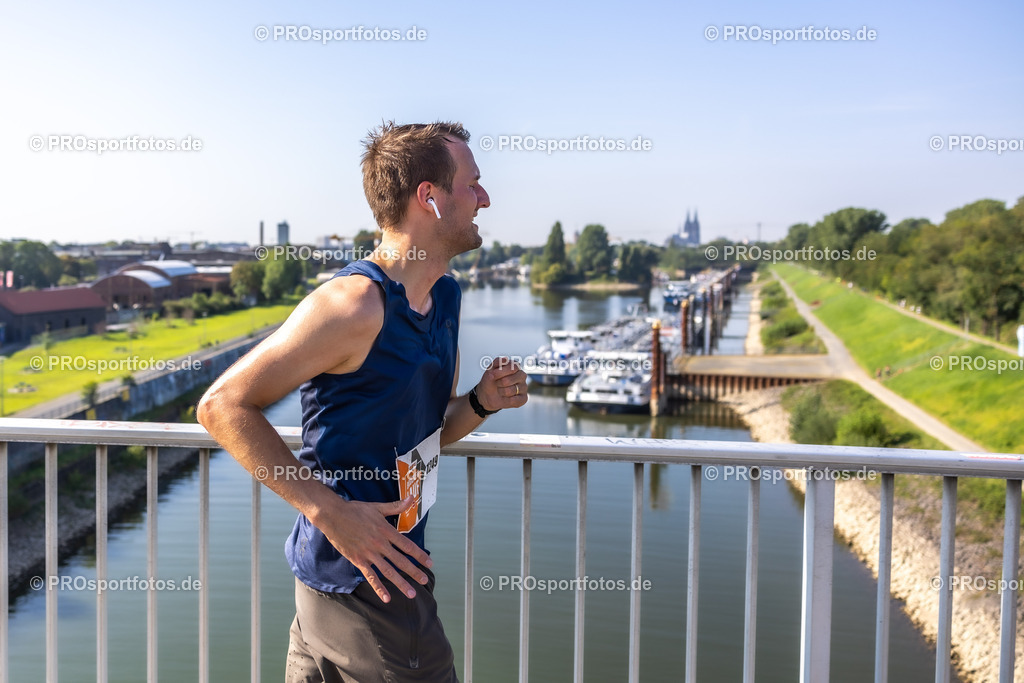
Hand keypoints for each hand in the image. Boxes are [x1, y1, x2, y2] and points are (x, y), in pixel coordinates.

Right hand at [311, 494, 431, 602]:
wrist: (333, 516)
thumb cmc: (356, 510)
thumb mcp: (377, 507)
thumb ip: (396, 506)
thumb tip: (412, 498)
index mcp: (386, 531)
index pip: (407, 545)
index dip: (419, 555)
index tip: (429, 563)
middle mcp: (380, 544)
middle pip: (400, 561)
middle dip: (414, 572)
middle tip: (425, 580)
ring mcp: (369, 554)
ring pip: (388, 571)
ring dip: (401, 583)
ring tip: (412, 593)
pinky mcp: (358, 560)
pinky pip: (370, 576)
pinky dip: (378, 588)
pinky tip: (386, 597)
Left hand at [476, 356, 528, 411]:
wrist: (487, 394)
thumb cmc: (490, 380)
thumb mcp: (490, 369)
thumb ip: (497, 362)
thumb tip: (505, 359)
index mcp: (515, 366)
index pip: (512, 367)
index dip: (500, 372)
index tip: (492, 375)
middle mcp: (522, 375)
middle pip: (512, 379)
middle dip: (500, 383)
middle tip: (497, 383)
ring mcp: (524, 387)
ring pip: (512, 390)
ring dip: (501, 392)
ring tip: (500, 391)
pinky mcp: (523, 398)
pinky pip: (515, 400)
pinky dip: (506, 400)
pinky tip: (505, 398)